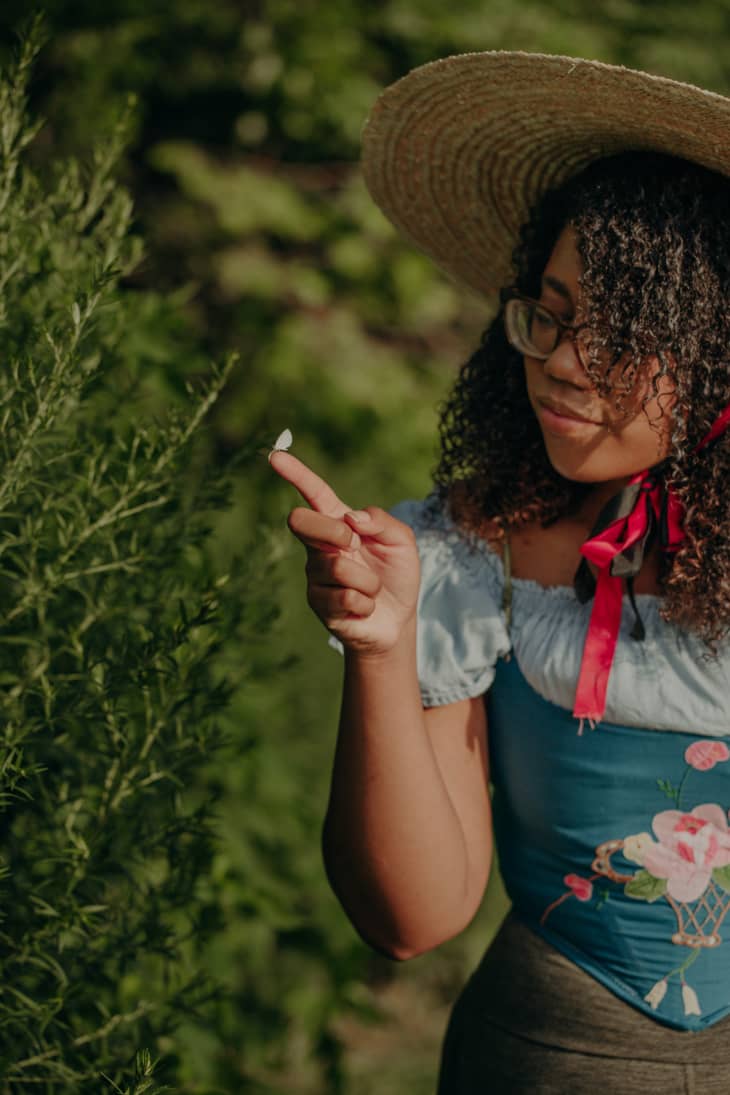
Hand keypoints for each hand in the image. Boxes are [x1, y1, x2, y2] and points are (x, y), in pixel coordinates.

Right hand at [269, 450, 419, 654]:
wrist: (398, 620)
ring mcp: (315, 574)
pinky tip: (365, 607)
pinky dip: (366, 602)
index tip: (275, 456)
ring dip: (368, 581)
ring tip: (373, 589)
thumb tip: (350, 518)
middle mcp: (320, 545)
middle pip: (303, 522)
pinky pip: (345, 597)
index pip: (315, 494)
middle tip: (354, 547)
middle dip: (331, 531)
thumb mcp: (402, 542)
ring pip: (337, 567)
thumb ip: (381, 521)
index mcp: (339, 523)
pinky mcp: (318, 603)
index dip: (296, 474)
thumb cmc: (397, 575)